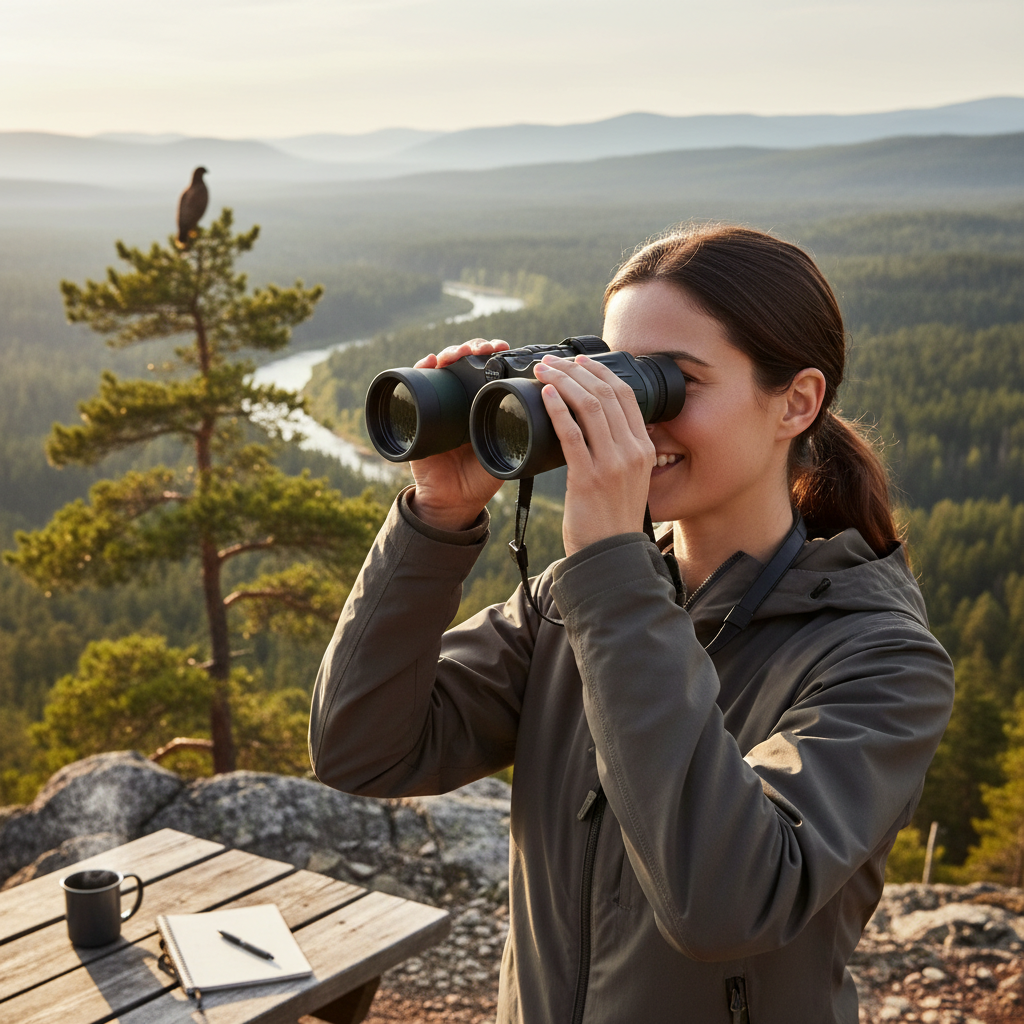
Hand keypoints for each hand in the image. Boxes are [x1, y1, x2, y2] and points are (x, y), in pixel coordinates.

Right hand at [408, 338, 509, 530]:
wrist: (452, 500)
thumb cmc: (481, 478)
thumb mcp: (505, 454)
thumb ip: (519, 439)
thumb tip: (541, 419)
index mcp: (484, 404)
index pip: (489, 369)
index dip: (494, 353)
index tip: (504, 347)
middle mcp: (462, 399)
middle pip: (466, 362)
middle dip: (473, 347)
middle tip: (483, 347)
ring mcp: (439, 403)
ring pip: (443, 367)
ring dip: (450, 353)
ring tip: (458, 353)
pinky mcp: (417, 412)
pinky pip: (416, 384)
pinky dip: (421, 368)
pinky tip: (429, 361)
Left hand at [534, 354, 654, 555]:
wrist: (609, 556)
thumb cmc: (612, 520)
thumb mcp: (630, 480)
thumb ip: (621, 453)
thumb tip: (599, 428)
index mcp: (644, 449)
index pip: (627, 396)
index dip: (601, 372)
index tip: (580, 361)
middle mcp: (632, 452)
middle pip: (607, 394)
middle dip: (577, 370)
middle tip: (552, 361)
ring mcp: (612, 464)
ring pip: (589, 407)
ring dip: (563, 382)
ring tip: (543, 370)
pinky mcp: (588, 478)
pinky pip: (571, 434)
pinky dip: (557, 409)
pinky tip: (545, 395)